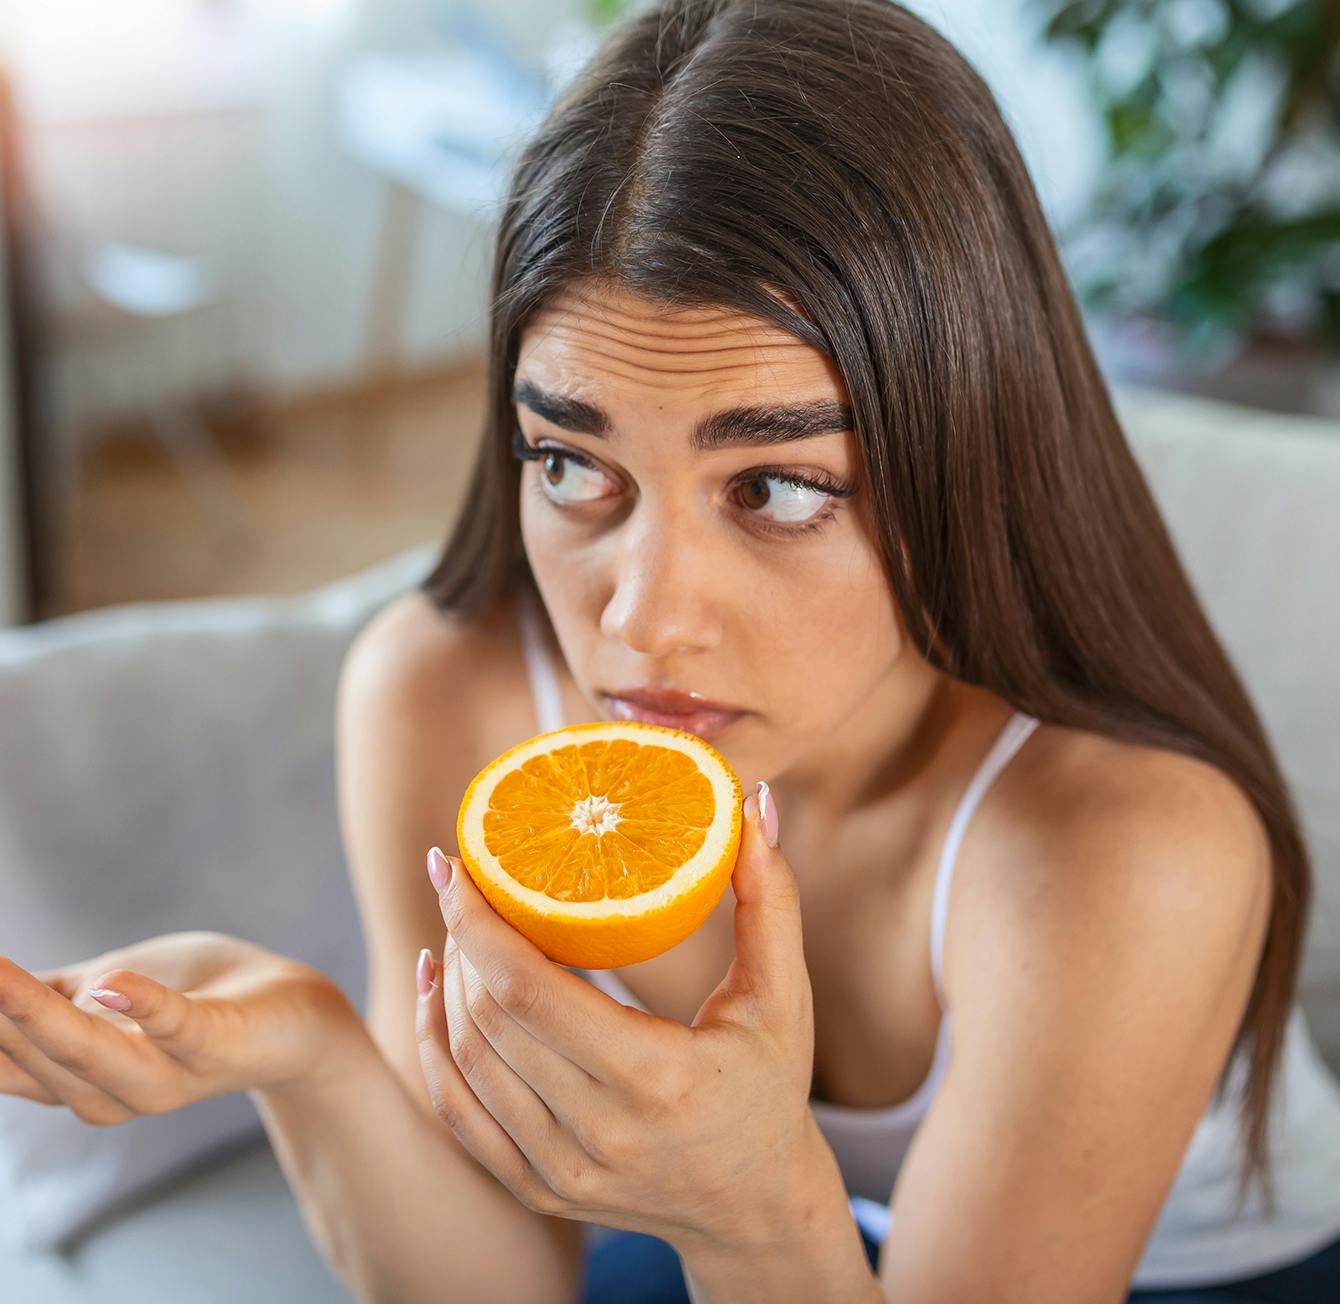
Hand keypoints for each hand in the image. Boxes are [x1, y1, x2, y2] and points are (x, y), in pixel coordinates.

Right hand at [0, 930, 355, 1124]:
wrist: (295, 1012)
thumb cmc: (199, 995)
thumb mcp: (111, 989)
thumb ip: (53, 995)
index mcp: (83, 1078)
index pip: (5, 1063)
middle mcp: (118, 1092)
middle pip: (39, 1062)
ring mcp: (171, 1073)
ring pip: (94, 1054)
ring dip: (43, 1015)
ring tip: (1, 976)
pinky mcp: (220, 1043)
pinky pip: (179, 1028)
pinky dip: (145, 1007)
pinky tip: (115, 982)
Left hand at [416, 780, 816, 1254]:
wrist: (755, 1207)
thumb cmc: (769, 1088)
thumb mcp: (783, 996)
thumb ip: (770, 899)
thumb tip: (754, 802)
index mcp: (655, 1079)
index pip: (530, 992)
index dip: (478, 922)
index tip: (456, 863)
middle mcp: (597, 1134)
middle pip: (487, 1018)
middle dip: (460, 937)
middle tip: (461, 879)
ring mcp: (560, 1170)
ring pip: (464, 1062)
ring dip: (446, 984)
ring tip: (454, 924)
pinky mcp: (537, 1188)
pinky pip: (458, 1113)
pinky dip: (433, 1048)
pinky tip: (434, 993)